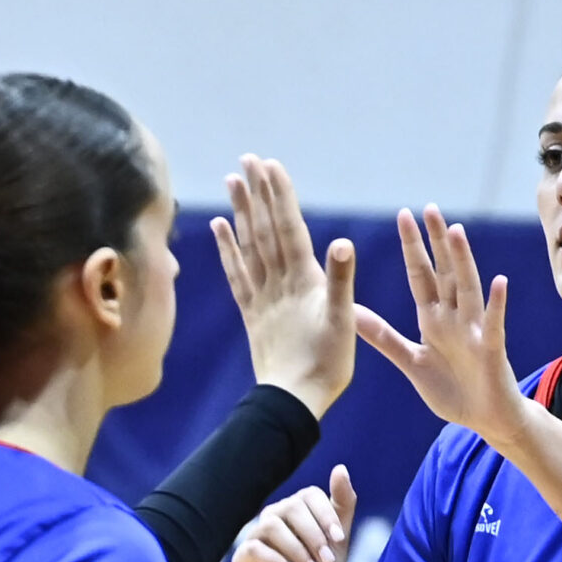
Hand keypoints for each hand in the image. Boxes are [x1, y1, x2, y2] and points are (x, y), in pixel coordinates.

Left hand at [212, 156, 355, 418]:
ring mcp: (262, 297)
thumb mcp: (343, 322)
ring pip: (249, 246)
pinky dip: (227, 248)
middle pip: (266, 230)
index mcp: (302, 281)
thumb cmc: (325, 365)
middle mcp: (278, 283)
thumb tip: (341, 242)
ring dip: (242, 211)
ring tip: (233, 181)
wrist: (294, 401)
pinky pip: (237, 274)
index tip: (270, 165)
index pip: (289, 229)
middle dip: (258, 193)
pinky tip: (219, 227)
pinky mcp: (253, 313)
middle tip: (248, 160)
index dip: (280, 196)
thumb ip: (340, 281)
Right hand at [236, 466, 355, 561]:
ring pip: (271, 526)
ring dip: (296, 548)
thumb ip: (342, 505)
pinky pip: (253, 549)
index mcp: (296, 511)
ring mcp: (255, 538)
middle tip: (327, 559)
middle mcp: (273, 519)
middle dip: (313, 534)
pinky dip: (276, 560)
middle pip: (290, 508)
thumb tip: (340, 467)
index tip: (340, 540)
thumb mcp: (338, 542)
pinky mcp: (242, 561)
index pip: (308, 496)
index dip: (325, 514)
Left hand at [355, 206, 530, 449]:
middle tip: (428, 208)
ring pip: (468, 289)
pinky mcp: (491, 350)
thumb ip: (383, 337)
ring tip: (456, 231)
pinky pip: (494, 324)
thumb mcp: (411, 362)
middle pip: (444, 272)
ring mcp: (474, 331)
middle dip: (436, 242)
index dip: (412, 247)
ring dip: (463, 261)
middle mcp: (455, 318)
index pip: (421, 276)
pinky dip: (496, 305)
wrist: (485, 420)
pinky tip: (498, 282)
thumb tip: (351, 312)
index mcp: (433, 320)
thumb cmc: (452, 391)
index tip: (402, 215)